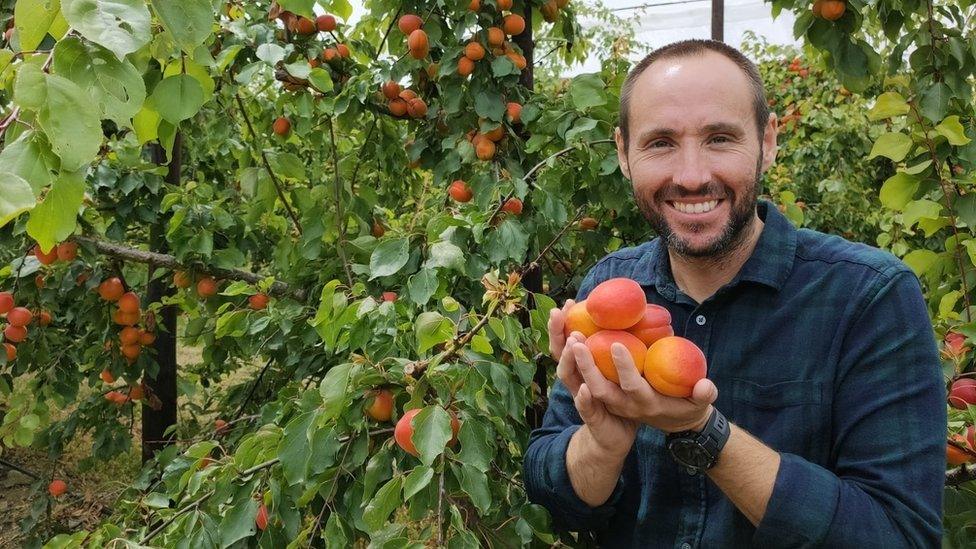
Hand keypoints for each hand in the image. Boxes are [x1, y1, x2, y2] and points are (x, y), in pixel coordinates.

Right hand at [549, 301, 637, 454]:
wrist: (616, 437)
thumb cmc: (619, 397)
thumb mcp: (620, 369)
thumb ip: (625, 347)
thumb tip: (641, 317)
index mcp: (583, 366)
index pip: (568, 340)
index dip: (565, 323)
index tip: (569, 302)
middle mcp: (578, 379)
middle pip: (560, 353)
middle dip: (558, 333)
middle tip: (559, 313)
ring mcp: (582, 398)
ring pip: (569, 377)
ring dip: (571, 360)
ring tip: (575, 343)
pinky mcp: (592, 418)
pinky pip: (586, 408)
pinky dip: (583, 399)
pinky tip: (584, 389)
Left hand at [571, 340, 717, 433]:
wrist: (672, 423)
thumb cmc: (687, 407)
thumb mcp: (699, 405)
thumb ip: (703, 395)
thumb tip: (706, 386)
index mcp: (646, 404)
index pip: (631, 387)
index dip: (624, 368)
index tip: (616, 344)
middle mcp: (624, 405)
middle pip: (599, 388)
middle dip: (586, 366)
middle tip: (577, 340)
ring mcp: (613, 401)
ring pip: (587, 385)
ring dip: (575, 362)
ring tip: (568, 335)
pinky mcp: (606, 394)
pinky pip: (584, 379)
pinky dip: (574, 362)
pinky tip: (569, 337)